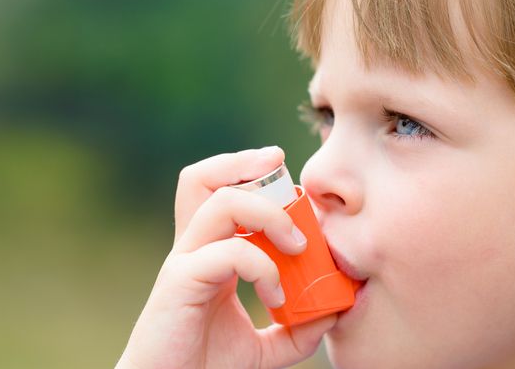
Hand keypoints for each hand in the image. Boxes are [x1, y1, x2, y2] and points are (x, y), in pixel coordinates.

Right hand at [116, 146, 336, 368]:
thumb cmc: (207, 364)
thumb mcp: (264, 347)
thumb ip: (296, 329)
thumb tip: (334, 311)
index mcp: (209, 251)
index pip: (220, 190)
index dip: (252, 175)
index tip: (293, 183)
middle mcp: (194, 247)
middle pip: (206, 178)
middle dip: (248, 166)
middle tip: (289, 186)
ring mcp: (185, 260)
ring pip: (220, 201)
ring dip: (269, 214)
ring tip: (297, 245)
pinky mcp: (180, 281)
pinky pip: (228, 252)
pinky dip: (262, 266)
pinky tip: (275, 293)